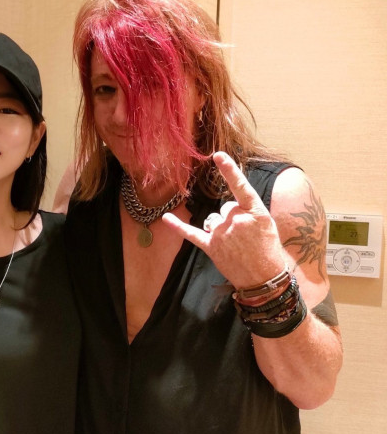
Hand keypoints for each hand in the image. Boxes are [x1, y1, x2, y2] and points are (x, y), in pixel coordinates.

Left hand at [162, 152, 286, 288]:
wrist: (263, 277)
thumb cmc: (267, 249)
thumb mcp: (266, 224)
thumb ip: (248, 210)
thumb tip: (229, 206)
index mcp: (255, 211)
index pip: (241, 187)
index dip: (229, 170)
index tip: (217, 156)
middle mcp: (236, 220)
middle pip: (225, 207)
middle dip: (232, 218)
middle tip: (245, 236)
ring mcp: (222, 234)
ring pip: (213, 219)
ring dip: (220, 227)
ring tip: (235, 243)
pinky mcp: (210, 247)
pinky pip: (191, 233)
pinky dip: (178, 226)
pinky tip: (166, 218)